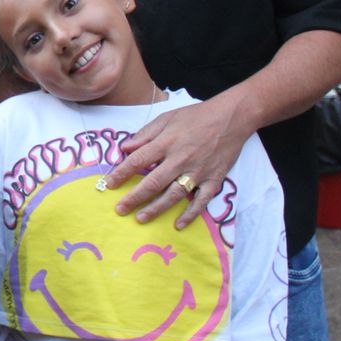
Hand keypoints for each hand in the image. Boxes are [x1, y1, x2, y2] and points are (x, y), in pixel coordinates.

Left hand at [104, 97, 248, 228]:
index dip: (121, 173)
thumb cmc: (196, 116)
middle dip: (134, 197)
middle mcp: (181, 159)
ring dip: (156, 208)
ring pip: (174, 194)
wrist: (231, 117)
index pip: (138, 160)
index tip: (108, 185)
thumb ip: (145, 134)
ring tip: (140, 218)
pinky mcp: (214, 179)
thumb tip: (124, 148)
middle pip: (153, 182)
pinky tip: (178, 224)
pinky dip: (191, 214)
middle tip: (120, 209)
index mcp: (167, 142)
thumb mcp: (167, 118)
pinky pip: (201, 200)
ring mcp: (198, 171)